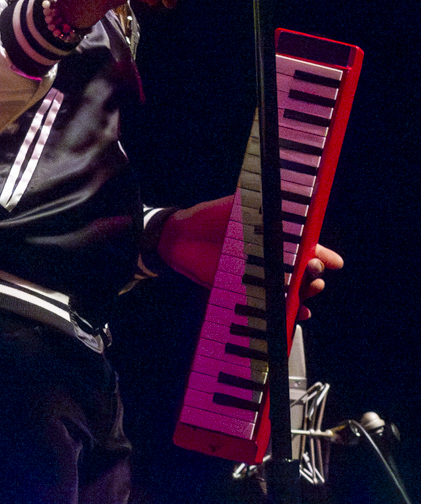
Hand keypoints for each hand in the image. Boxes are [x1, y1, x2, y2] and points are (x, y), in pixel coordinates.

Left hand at [157, 197, 343, 319]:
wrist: (181, 238)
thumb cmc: (210, 218)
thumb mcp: (238, 206)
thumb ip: (261, 205)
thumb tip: (284, 201)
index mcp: (273, 234)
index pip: (304, 244)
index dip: (321, 253)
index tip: (335, 262)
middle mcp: (271, 256)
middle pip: (302, 269)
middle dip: (314, 272)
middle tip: (313, 271)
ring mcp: (260, 276)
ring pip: (292, 289)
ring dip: (305, 292)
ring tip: (309, 290)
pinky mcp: (246, 293)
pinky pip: (272, 307)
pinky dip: (288, 313)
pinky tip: (298, 314)